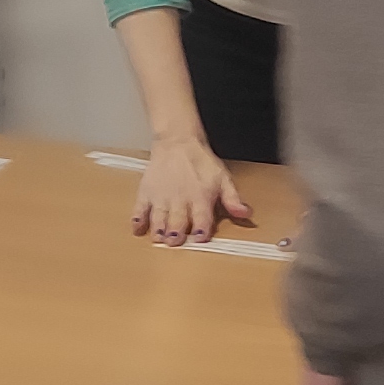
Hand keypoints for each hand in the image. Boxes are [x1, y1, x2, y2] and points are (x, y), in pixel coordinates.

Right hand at [132, 135, 250, 246]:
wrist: (178, 142)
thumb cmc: (201, 163)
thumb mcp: (223, 179)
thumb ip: (233, 199)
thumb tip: (246, 214)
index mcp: (200, 198)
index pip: (201, 219)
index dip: (200, 231)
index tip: (199, 239)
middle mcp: (180, 199)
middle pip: (176, 222)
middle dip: (176, 234)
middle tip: (175, 242)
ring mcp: (161, 197)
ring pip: (158, 218)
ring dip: (158, 230)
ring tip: (159, 239)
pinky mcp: (146, 193)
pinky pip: (139, 209)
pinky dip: (138, 220)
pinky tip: (137, 229)